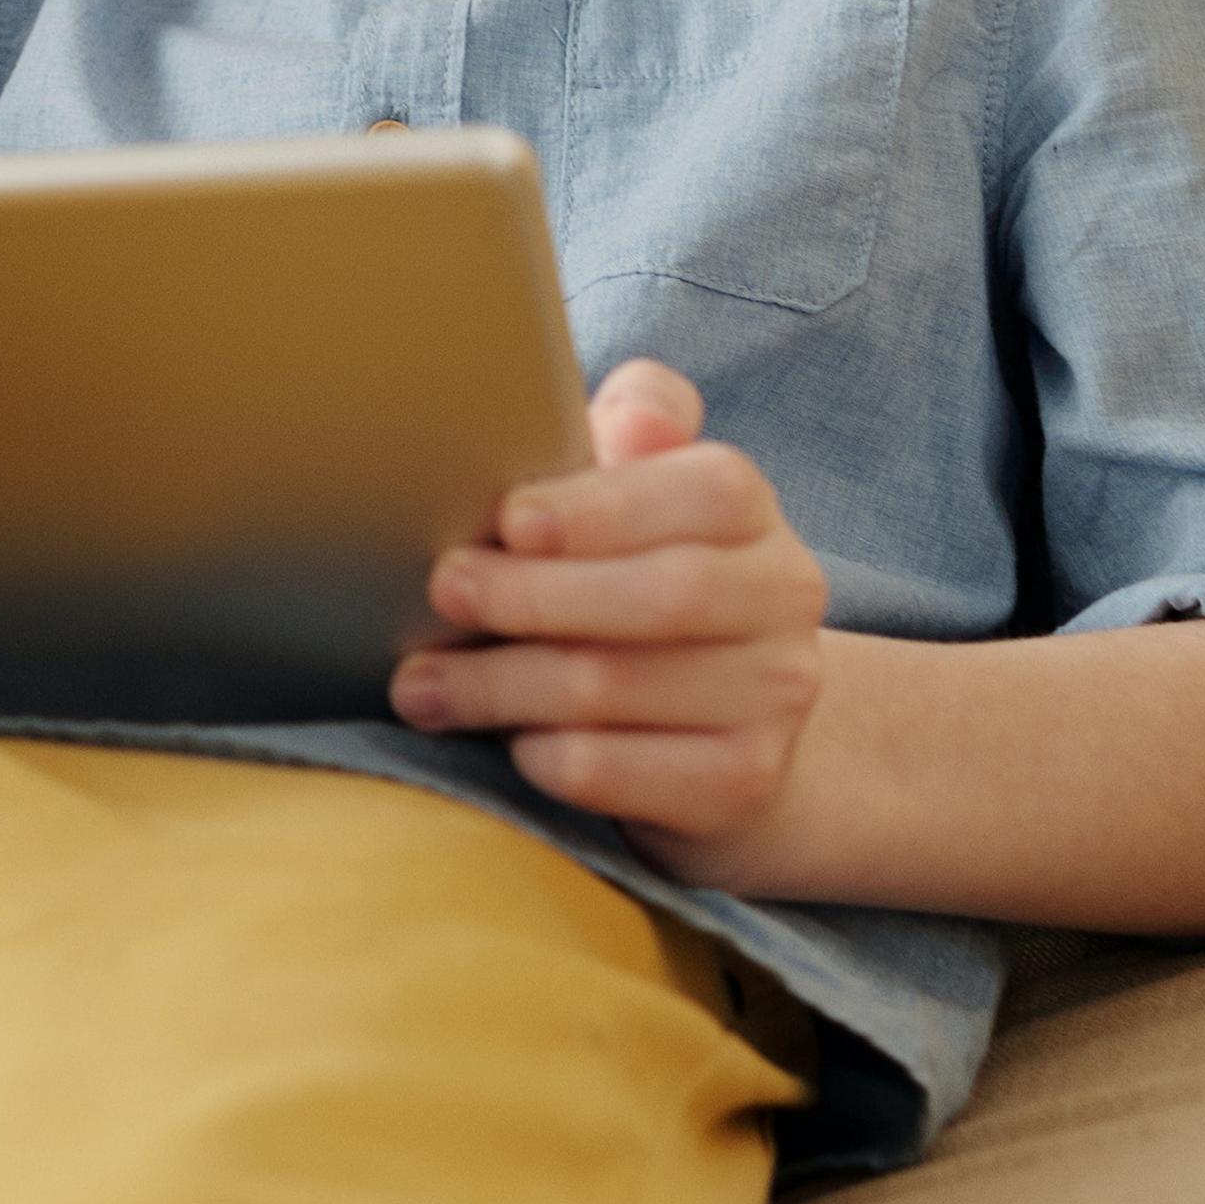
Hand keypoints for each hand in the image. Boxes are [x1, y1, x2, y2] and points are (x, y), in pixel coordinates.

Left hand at [389, 357, 828, 868]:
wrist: (715, 706)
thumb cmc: (630, 561)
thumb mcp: (628, 478)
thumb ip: (632, 423)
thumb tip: (630, 428)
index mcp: (747, 504)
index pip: (699, 494)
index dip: (602, 509)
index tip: (509, 521)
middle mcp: (784, 594)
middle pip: (663, 595)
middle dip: (535, 596)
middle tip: (442, 590)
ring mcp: (775, 695)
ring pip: (625, 688)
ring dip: (506, 686)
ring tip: (421, 683)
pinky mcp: (745, 780)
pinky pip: (629, 774)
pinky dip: (551, 757)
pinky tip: (503, 743)